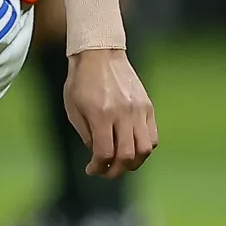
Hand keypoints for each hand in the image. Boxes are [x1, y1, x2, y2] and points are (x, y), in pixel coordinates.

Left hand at [62, 46, 158, 176]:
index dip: (99, 168)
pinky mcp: (147, 106)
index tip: (92, 169)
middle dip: (116, 170)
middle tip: (107, 171)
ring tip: (122, 162)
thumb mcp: (73, 109)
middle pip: (127, 156)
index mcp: (101, 114)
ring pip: (145, 149)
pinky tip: (132, 147)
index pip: (105, 153)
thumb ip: (87, 135)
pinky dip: (144, 149)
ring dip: (133, 163)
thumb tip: (99, 155)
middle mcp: (123, 113)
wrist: (100, 53)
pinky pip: (152, 136)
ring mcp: (138, 110)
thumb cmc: (81, 81)